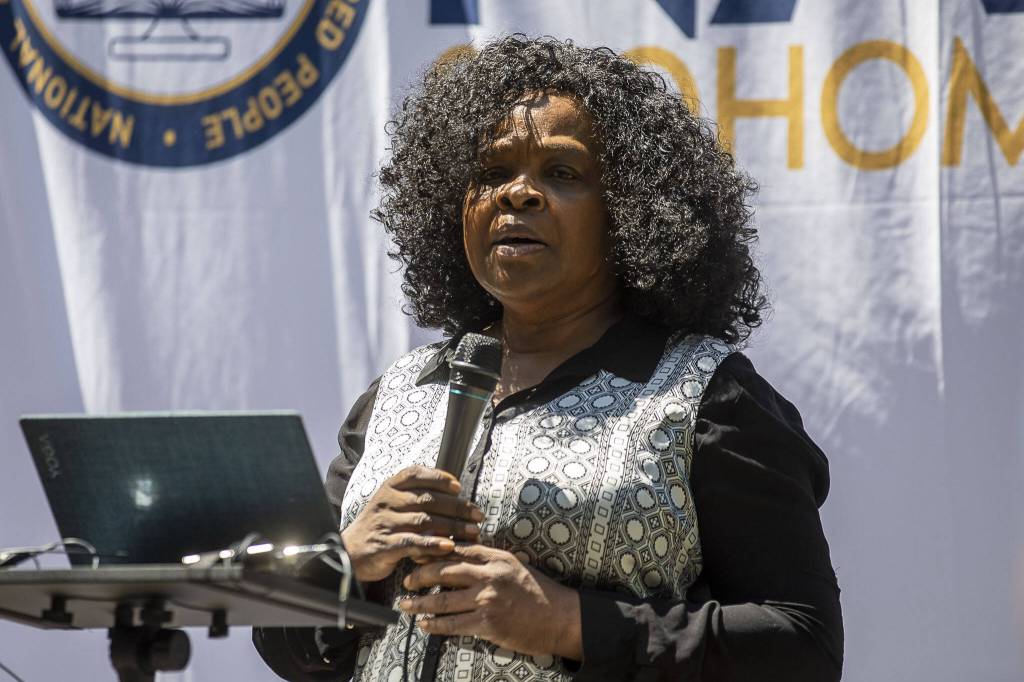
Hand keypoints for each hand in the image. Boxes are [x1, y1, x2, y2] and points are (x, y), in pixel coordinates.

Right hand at [341, 465, 483, 581]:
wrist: (349, 552)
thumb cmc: (380, 526)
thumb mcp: (391, 503)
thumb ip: (415, 495)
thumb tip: (453, 491)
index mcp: (389, 487)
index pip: (415, 474)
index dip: (439, 478)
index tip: (458, 487)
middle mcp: (387, 501)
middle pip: (428, 499)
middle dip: (457, 507)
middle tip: (478, 514)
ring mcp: (386, 522)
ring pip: (425, 521)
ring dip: (453, 526)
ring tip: (473, 531)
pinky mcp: (385, 545)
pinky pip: (414, 542)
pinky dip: (434, 544)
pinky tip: (450, 546)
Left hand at [398, 544, 582, 660]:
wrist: (560, 618)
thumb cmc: (538, 592)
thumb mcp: (515, 566)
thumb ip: (489, 560)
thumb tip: (461, 558)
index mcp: (496, 557)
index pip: (457, 549)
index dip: (433, 552)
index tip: (417, 556)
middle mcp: (490, 575)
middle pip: (444, 571)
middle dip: (420, 576)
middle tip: (406, 581)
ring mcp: (488, 600)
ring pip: (443, 599)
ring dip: (420, 603)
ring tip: (406, 605)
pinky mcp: (488, 624)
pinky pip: (453, 624)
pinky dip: (435, 625)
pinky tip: (425, 624)